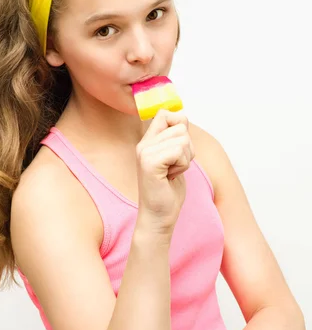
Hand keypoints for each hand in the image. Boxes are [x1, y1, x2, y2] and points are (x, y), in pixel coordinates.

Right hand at [136, 110, 194, 234]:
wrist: (159, 216)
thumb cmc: (167, 191)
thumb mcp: (175, 158)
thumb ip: (177, 137)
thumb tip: (182, 116)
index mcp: (147, 141)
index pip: (166, 113)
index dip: (179, 126)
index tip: (177, 149)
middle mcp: (143, 144)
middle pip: (180, 126)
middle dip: (187, 148)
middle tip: (174, 167)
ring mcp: (145, 153)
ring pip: (182, 139)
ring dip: (185, 159)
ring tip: (172, 173)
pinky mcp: (150, 163)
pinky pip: (179, 151)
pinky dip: (182, 166)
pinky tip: (171, 177)